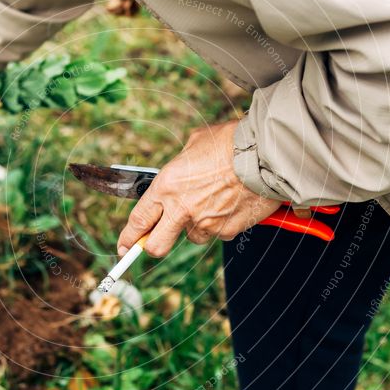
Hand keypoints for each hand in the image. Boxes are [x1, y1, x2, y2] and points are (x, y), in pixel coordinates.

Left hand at [117, 120, 281, 256]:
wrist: (265, 153)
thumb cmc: (230, 143)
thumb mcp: (193, 146)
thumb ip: (180, 168)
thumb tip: (177, 176)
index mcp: (167, 186)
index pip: (138, 220)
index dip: (128, 237)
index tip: (124, 247)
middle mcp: (182, 209)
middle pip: (156, 246)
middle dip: (152, 247)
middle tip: (156, 240)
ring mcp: (205, 223)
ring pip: (193, 236)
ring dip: (197, 225)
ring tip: (213, 200)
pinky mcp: (227, 231)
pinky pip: (219, 233)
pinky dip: (222, 223)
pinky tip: (231, 202)